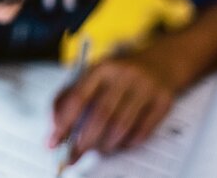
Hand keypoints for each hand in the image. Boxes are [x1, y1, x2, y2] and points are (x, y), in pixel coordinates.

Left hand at [49, 55, 174, 163]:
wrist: (161, 61)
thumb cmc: (118, 74)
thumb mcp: (94, 75)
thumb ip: (70, 96)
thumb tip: (55, 127)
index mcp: (101, 68)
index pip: (78, 97)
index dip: (64, 123)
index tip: (53, 141)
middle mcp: (123, 75)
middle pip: (100, 115)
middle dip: (84, 141)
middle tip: (74, 155)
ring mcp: (145, 87)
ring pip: (121, 126)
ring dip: (106, 145)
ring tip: (99, 149)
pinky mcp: (163, 100)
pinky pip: (143, 131)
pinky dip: (128, 143)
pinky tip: (121, 143)